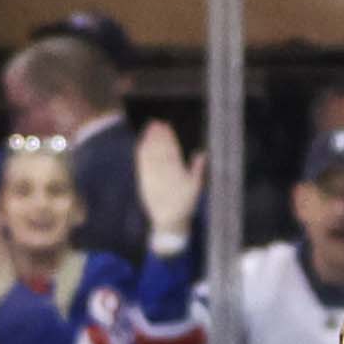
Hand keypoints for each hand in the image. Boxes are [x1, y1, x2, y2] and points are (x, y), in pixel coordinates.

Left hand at [134, 116, 204, 246]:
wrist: (168, 221)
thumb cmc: (185, 204)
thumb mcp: (196, 189)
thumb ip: (198, 171)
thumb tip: (202, 153)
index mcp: (177, 174)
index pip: (172, 151)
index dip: (169, 138)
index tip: (167, 126)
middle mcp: (163, 174)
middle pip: (160, 150)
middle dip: (158, 135)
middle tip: (156, 122)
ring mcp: (152, 178)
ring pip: (150, 155)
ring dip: (149, 141)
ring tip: (149, 128)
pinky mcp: (144, 181)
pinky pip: (142, 164)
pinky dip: (141, 153)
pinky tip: (141, 143)